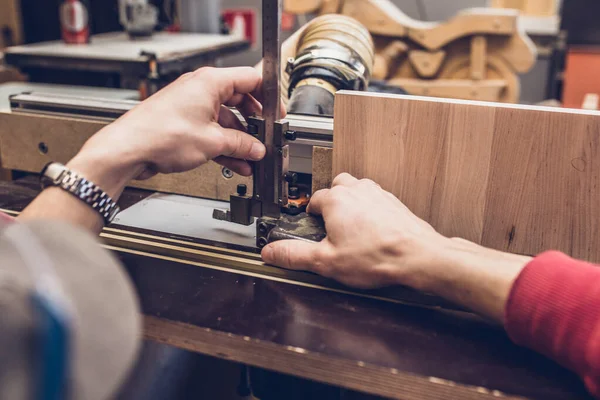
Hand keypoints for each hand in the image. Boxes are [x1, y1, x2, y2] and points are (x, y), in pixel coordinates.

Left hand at [68, 67, 283, 197]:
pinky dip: (224, 146)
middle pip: (239, 101)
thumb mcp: (213, 141)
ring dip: (239, 140)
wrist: (128, 149)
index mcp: (210, 82)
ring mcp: (191, 107)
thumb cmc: (159, 134)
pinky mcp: (183, 124)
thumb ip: (241, 145)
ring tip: (252, 158)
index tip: (277, 113)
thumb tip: (256, 148)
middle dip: (254, 123)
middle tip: (265, 137)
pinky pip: (212, 132)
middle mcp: (200, 90)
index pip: (251, 79)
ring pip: (225, 120)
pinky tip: (236, 162)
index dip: (269, 96)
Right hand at [262, 173, 530, 322]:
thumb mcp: (326, 261)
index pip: (312, 200)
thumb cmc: (378, 256)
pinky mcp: (393, 202)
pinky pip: (374, 200)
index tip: (310, 229)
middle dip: (330, 204)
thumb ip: (294, 255)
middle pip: (335, 187)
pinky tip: (371, 233)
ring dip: (350, 205)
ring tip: (350, 231)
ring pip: (356, 190)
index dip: (308, 217)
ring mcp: (377, 193)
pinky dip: (369, 212)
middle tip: (330, 228)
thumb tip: (271, 252)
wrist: (418, 256)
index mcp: (336, 200)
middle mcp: (356, 190)